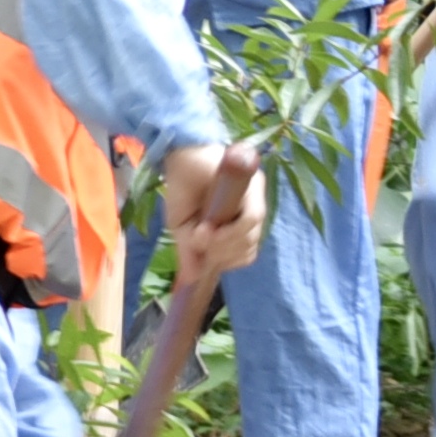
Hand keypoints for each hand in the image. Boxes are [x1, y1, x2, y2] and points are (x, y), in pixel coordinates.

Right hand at [163, 140, 267, 281]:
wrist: (179, 157)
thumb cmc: (181, 190)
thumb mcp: (182, 229)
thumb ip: (191, 253)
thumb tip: (192, 279)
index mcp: (235, 223)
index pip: (244, 254)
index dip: (225, 261)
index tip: (204, 257)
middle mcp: (250, 210)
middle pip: (248, 250)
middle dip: (221, 255)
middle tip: (200, 244)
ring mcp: (256, 197)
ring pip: (251, 236)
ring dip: (223, 243)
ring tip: (201, 234)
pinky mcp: (256, 184)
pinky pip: (251, 218)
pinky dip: (230, 230)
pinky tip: (209, 227)